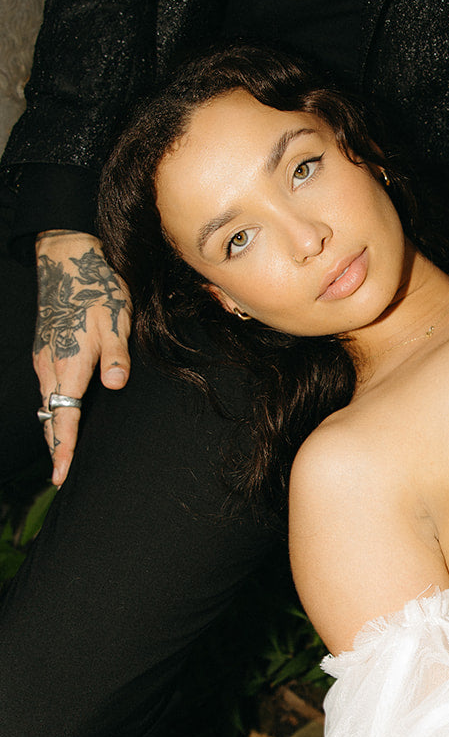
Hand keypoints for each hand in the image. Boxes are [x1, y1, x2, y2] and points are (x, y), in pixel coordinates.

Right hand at [34, 231, 130, 485]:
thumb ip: (115, 356)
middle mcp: (50, 365)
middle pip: (50, 416)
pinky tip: (61, 417)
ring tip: (61, 455)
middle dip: (55, 447)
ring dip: (54, 429)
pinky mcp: (45, 351)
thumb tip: (115, 384)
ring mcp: (44, 358)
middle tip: (60, 476)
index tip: (61, 474)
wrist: (68, 260)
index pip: (63, 416)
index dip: (63, 447)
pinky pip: (48, 389)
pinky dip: (53, 409)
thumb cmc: (97, 290)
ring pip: (47, 403)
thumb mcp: (115, 321)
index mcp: (68, 364)